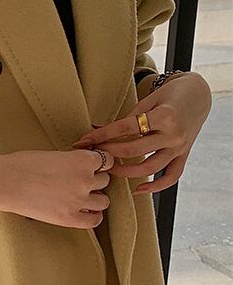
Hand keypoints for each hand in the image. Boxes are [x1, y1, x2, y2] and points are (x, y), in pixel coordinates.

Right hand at [0, 148, 114, 227]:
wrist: (5, 182)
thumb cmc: (23, 164)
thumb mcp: (55, 154)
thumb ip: (74, 161)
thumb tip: (83, 168)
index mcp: (83, 160)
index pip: (106, 161)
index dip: (97, 164)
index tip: (90, 167)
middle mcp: (85, 180)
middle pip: (105, 180)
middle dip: (94, 181)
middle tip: (78, 182)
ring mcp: (79, 200)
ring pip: (103, 201)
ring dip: (94, 198)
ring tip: (80, 197)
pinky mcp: (70, 218)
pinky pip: (94, 220)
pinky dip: (92, 216)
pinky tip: (84, 212)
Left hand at [70, 71, 211, 194]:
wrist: (200, 95)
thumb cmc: (171, 95)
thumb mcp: (149, 100)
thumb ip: (127, 117)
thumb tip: (96, 129)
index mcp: (164, 116)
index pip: (126, 129)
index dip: (102, 135)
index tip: (84, 141)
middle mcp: (173, 134)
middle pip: (134, 150)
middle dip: (109, 153)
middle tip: (93, 155)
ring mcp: (180, 148)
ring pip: (149, 168)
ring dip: (125, 172)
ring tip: (109, 169)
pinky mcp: (184, 156)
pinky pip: (171, 177)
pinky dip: (155, 187)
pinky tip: (138, 190)